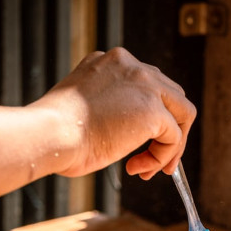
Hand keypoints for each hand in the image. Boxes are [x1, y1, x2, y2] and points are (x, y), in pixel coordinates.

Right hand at [30, 47, 196, 180]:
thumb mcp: (83, 109)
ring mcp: (143, 84)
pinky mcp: (152, 110)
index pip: (146, 84)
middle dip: (167, 130)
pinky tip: (140, 168)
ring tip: (148, 168)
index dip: (149, 117)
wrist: (49, 134)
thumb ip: (108, 108)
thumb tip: (125, 132)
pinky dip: (163, 157)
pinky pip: (174, 137)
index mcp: (109, 62)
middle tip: (151, 160)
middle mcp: (129, 65)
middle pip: (171, 95)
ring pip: (181, 113)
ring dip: (169, 146)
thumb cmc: (56, 133)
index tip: (138, 141)